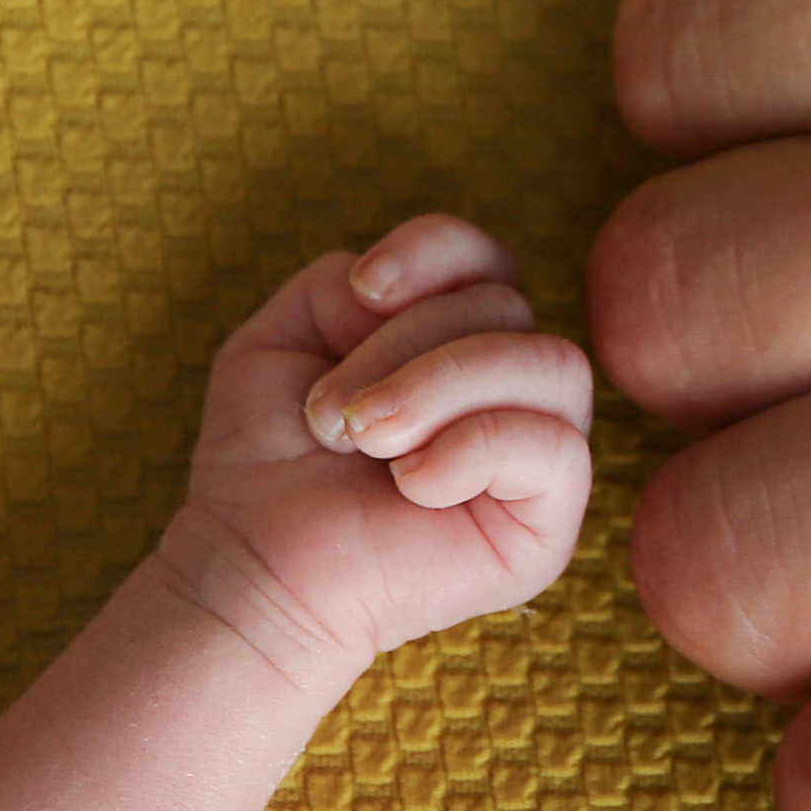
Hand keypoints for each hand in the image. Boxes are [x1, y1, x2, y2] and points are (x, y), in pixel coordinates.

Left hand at [155, 213, 593, 698]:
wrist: (253, 560)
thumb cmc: (270, 455)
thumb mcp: (287, 335)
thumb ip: (344, 282)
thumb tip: (411, 296)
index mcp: (462, 341)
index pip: (489, 260)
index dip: (435, 251)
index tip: (364, 288)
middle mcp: (514, 392)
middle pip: (508, 305)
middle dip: (405, 346)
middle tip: (337, 416)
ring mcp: (540, 458)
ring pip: (552, 365)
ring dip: (441, 389)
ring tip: (367, 440)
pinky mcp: (548, 526)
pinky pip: (556, 447)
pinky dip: (475, 449)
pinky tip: (412, 484)